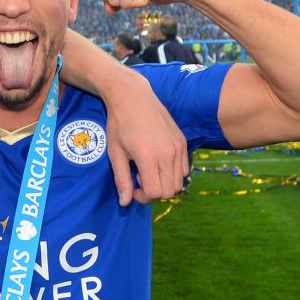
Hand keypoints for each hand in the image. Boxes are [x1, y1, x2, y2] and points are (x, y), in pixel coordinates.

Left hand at [105, 74, 188, 205]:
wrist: (132, 97)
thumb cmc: (119, 124)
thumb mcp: (115, 153)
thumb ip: (122, 179)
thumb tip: (125, 203)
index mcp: (149, 157)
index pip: (156, 193)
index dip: (143, 197)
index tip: (133, 188)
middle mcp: (168, 153)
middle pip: (170, 191)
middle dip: (154, 192)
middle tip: (139, 179)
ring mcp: (178, 147)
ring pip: (179, 181)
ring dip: (164, 183)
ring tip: (148, 170)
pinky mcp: (183, 141)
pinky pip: (185, 168)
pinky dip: (173, 173)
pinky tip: (158, 162)